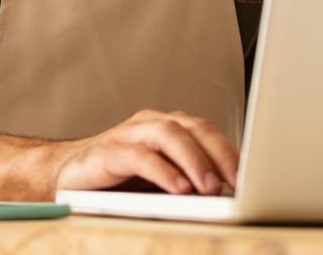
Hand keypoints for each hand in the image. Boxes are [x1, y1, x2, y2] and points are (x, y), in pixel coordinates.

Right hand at [55, 110, 238, 196]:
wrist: (64, 178)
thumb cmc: (117, 182)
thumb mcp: (159, 183)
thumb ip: (187, 182)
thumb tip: (227, 198)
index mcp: (166, 128)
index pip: (204, 130)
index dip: (230, 149)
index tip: (257, 176)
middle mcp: (148, 125)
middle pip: (191, 126)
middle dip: (219, 151)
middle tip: (239, 180)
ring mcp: (127, 135)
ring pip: (167, 134)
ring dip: (193, 159)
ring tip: (210, 187)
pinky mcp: (106, 153)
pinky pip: (138, 156)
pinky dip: (162, 171)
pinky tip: (178, 189)